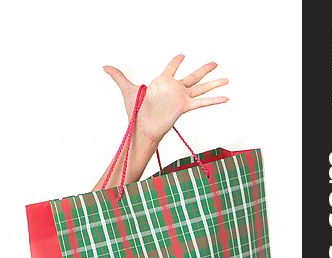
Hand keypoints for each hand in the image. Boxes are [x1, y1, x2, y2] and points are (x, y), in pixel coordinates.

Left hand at [103, 55, 227, 143]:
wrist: (141, 128)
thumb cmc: (135, 111)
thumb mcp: (127, 90)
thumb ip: (118, 77)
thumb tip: (104, 66)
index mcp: (162, 83)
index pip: (171, 68)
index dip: (176, 61)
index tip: (182, 56)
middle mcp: (174, 89)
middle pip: (193, 76)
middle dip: (204, 70)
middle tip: (215, 63)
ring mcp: (181, 98)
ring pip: (201, 88)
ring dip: (214, 83)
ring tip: (227, 78)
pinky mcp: (184, 107)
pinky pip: (202, 102)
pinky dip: (214, 100)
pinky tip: (226, 98)